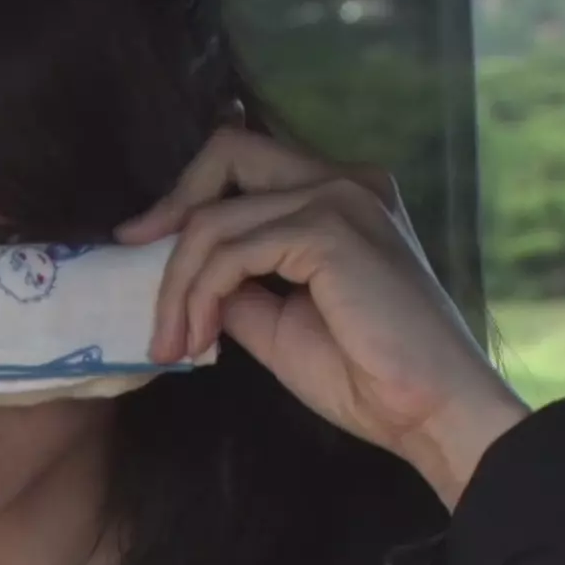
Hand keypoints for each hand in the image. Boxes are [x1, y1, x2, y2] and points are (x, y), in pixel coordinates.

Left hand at [116, 128, 529, 509]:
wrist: (428, 412)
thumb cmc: (366, 376)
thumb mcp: (279, 320)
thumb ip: (239, 283)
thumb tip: (187, 275)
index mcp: (338, 196)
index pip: (244, 162)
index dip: (186, 195)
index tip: (142, 243)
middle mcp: (343, 181)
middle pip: (228, 152)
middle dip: (171, 208)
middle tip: (135, 260)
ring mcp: (340, 199)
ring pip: (214, 218)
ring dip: (177, 285)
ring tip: (172, 342)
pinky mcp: (329, 231)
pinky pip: (231, 252)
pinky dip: (200, 294)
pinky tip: (199, 338)